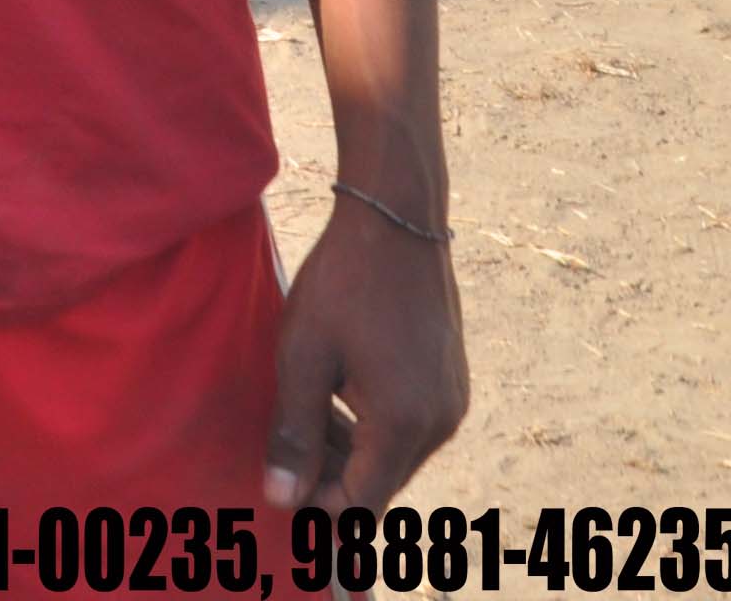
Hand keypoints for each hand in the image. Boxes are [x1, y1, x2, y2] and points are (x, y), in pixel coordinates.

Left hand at [264, 199, 465, 512]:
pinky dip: (373, 429)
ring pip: (395, 458)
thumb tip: (283, 498)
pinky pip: (410, 430)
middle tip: (283, 449)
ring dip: (351, 453)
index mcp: (403, 424)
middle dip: (332, 480)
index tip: (279, 485)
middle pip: (382, 485)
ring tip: (303, 415)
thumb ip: (295, 433)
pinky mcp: (451, 386)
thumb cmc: (340, 286)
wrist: (395, 224)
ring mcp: (452, 405)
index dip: (318, 506)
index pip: (362, 503)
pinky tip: (334, 397)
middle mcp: (440, 425)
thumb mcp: (303, 358)